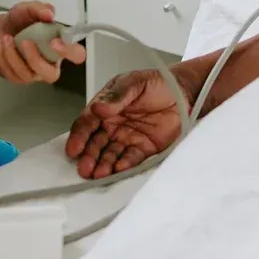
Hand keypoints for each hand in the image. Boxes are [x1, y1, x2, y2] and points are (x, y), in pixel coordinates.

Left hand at [0, 1, 86, 82]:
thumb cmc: (19, 22)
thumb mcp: (27, 9)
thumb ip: (39, 8)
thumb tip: (49, 14)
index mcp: (60, 47)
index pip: (77, 55)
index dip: (69, 52)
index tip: (55, 41)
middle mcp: (50, 63)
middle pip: (52, 75)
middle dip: (36, 59)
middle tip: (25, 42)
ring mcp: (33, 73)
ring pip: (27, 74)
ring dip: (13, 55)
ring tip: (5, 38)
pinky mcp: (17, 77)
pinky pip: (11, 74)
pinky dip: (3, 57)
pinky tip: (0, 45)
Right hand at [65, 70, 188, 178]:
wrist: (185, 92)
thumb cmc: (158, 83)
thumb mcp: (135, 83)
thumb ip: (117, 96)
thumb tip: (98, 108)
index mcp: (105, 108)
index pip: (87, 123)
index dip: (79, 136)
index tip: (73, 149)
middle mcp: (112, 126)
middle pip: (95, 144)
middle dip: (89, 157)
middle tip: (84, 168)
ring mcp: (127, 138)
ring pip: (110, 154)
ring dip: (103, 165)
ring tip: (99, 174)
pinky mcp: (143, 149)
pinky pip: (131, 159)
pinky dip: (124, 165)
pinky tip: (118, 169)